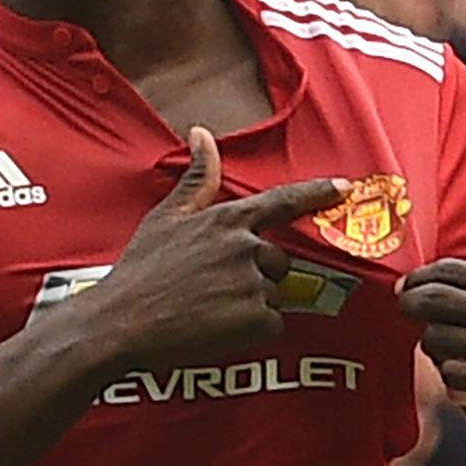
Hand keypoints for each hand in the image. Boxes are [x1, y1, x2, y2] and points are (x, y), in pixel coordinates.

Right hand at [84, 127, 347, 372]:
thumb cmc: (139, 271)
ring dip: (249, 306)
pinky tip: (215, 330)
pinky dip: (249, 332)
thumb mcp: (165, 218)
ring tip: (207, 311)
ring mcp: (253, 283)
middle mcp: (246, 247)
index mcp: (227, 220)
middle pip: (278, 262)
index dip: (316, 193)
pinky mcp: (256, 319)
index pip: (283, 201)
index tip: (345, 187)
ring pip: (273, 296)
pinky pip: (271, 325)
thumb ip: (197, 179)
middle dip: (255, 277)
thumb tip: (202, 133)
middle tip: (211, 291)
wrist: (121, 323)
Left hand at [399, 258, 465, 436]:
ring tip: (446, 348)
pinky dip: (451, 373)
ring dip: (433, 343)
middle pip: (434, 301)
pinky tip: (463, 375)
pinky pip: (452, 372)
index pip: (451, 270)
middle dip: (410, 303)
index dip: (420, 278)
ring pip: (437, 338)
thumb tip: (439, 280)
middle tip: (404, 308)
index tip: (408, 285)